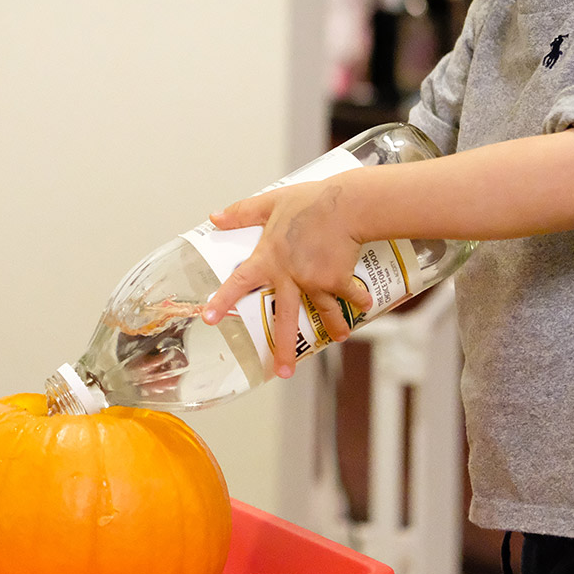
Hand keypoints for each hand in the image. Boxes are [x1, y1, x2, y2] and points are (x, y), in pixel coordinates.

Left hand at [199, 176, 368, 378]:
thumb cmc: (309, 201)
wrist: (346, 204)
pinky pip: (347, 296)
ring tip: (339, 338)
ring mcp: (314, 282)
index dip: (223, 300)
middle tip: (282, 373)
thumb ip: (242, 212)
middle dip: (284, 349)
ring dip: (333, 326)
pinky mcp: (338, 281)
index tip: (209, 319)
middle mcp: (290, 276)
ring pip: (322, 312)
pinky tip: (364, 307)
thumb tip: (214, 217)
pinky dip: (358, 301)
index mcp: (269, 259)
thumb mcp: (271, 202)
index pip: (239, 282)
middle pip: (284, 318)